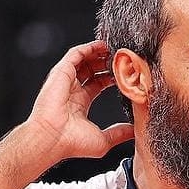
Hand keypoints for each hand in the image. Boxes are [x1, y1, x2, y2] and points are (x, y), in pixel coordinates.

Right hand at [24, 41, 133, 161]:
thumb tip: (136, 131)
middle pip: (91, 70)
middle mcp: (72, 90)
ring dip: (98, 53)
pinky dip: (88, 48)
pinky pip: (75, 54)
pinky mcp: (61, 73)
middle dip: (106, 62)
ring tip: (115, 48)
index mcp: (80, 104)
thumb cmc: (72, 143)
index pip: (97, 84)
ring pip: (83, 60)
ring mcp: (65, 81)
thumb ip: (120, 133)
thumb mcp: (104, 139)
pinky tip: (101, 45)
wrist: (52, 138)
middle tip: (122, 58)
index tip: (125, 74)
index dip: (111, 77)